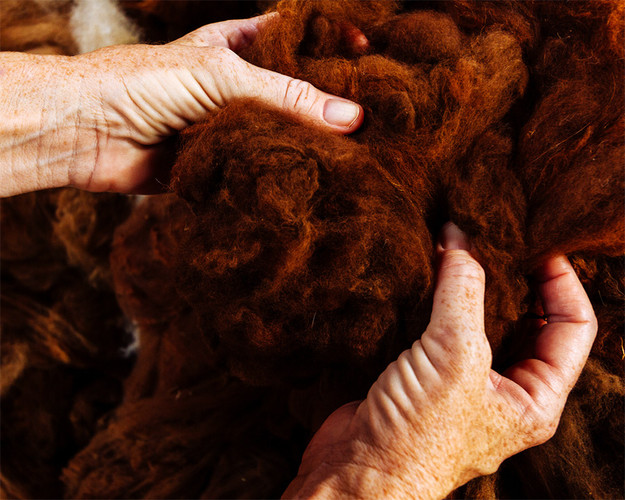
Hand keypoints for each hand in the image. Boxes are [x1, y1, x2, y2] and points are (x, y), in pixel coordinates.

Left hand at [0, 14, 363, 195]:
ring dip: (311, 144)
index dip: (333, 45)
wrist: (88, 132)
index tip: (372, 55)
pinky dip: (284, 175)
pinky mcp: (221, 162)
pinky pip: (261, 168)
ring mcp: (231, 125)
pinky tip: (313, 182)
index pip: (298, 39)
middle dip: (330, 102)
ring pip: (282, 133)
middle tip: (375, 116)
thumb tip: (352, 118)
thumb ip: (286, 97)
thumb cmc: (144, 83)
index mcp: (239, 47)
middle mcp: (239, 86)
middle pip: (296, 91)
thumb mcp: (222, 76)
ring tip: (358, 154)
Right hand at [284, 222, 596, 498]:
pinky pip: (442, 324)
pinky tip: (426, 268)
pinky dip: (438, 294)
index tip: (537, 244)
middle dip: (514, 276)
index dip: (561, 281)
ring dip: (472, 282)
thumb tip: (460, 239)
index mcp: (534, 398)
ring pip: (480, 318)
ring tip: (460, 241)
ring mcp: (463, 379)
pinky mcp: (426, 372)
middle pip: (527, 318)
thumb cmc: (417, 435)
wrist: (355, 469)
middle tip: (496, 235)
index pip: (572, 327)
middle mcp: (504, 388)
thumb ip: (463, 292)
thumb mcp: (455, 357)